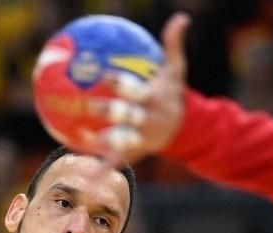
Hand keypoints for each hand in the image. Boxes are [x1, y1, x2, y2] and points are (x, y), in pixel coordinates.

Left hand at [88, 12, 191, 162]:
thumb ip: (174, 44)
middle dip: (111, 112)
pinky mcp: (136, 153)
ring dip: (107, 140)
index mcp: (153, 99)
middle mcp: (147, 119)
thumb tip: (182, 17)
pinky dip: (103, 169)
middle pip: (128, 116)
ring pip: (123, 140)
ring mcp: (142, 138)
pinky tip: (86, 175)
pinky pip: (118, 161)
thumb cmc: (172, 93)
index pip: (135, 89)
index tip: (105, 76)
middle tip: (90, 106)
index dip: (121, 82)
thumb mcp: (176, 71)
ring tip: (87, 139)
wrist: (186, 128)